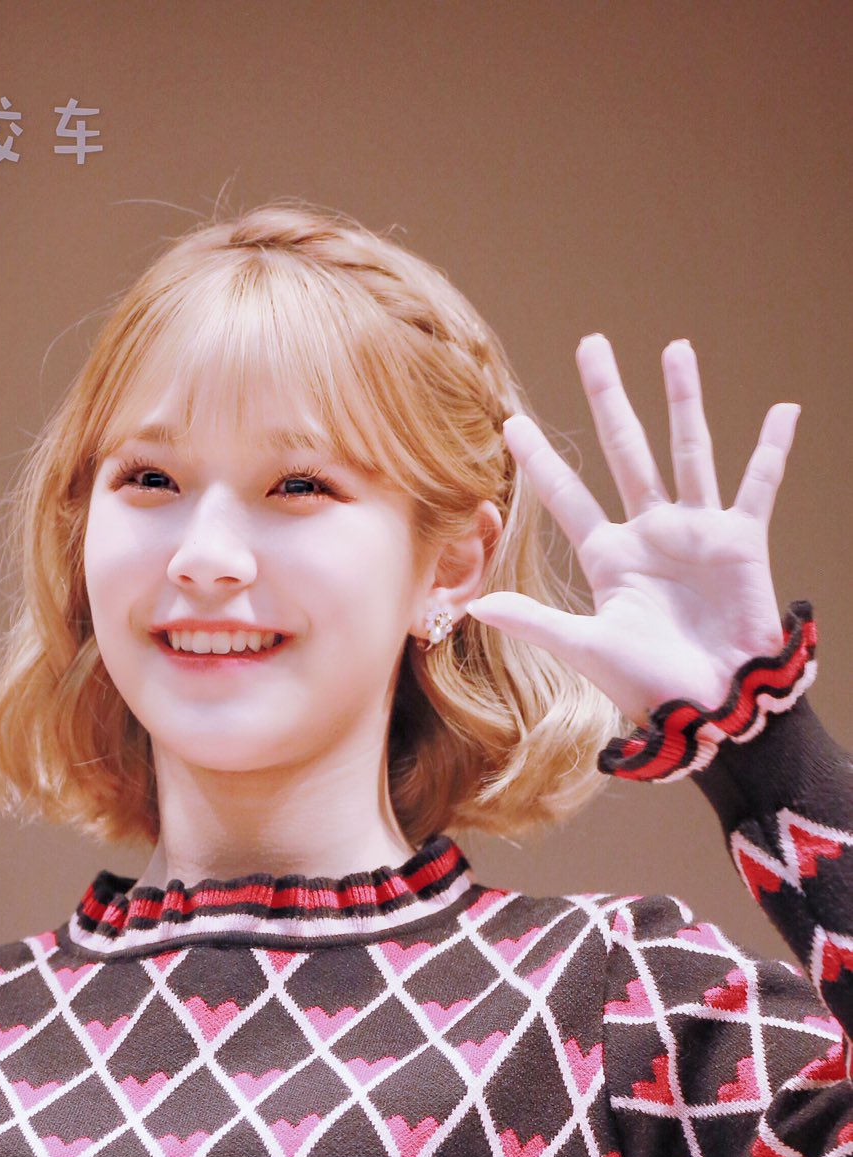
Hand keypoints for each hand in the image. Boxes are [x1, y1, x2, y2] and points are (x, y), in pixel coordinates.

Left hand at [465, 335, 798, 726]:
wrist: (711, 707)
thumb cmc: (649, 685)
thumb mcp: (587, 648)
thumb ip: (536, 621)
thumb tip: (476, 606)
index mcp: (609, 558)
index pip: (566, 497)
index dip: (541, 461)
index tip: (512, 422)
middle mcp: (650, 533)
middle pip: (625, 451)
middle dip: (609, 399)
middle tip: (592, 344)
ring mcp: (696, 532)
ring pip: (687, 451)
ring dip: (683, 400)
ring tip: (675, 348)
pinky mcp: (741, 541)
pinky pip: (758, 484)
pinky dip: (772, 448)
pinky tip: (784, 409)